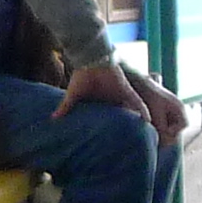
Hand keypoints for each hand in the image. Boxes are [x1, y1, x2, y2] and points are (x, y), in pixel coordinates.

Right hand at [53, 57, 187, 145]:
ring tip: (146, 136)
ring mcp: (122, 96)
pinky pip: (137, 102)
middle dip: (129, 128)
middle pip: (125, 117)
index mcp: (103, 103)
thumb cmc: (82, 75)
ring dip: (139, 121)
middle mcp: (115, 101)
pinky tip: (148, 121)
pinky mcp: (127, 91)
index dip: (114, 129)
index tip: (115, 143)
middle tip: (134, 143)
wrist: (90, 59)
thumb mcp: (73, 94)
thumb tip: (53, 118)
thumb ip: (66, 107)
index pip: (111, 119)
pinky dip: (142, 111)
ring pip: (134, 112)